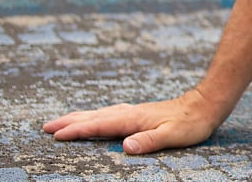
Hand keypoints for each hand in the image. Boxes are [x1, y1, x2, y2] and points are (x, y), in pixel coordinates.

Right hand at [42, 89, 223, 153]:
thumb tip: (125, 146)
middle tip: (45, 127)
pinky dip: (95, 115)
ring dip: (79, 117)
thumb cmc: (191, 123)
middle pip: (93, 116)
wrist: (206, 104)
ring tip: (62, 121)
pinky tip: (96, 117)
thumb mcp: (172, 135)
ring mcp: (134, 112)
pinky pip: (109, 114)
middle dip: (69, 122)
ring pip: (100, 113)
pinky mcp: (140, 113)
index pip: (98, 125)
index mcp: (132, 119)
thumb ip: (149, 141)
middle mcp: (130, 113)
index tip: (55, 135)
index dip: (77, 131)